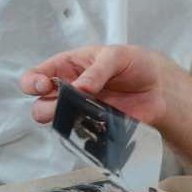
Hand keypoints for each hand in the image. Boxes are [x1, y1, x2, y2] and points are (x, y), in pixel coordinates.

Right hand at [20, 44, 167, 125]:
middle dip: (47, 107)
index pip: (35, 76)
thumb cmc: (135, 63)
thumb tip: (80, 87)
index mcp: (68, 67)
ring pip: (56, 122)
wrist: (159, 87)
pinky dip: (85, 131)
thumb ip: (98, 70)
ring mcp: (79, 111)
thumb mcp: (117, 56)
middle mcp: (68, 90)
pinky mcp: (93, 127)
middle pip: (39, 105)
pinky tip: (98, 123)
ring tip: (85, 111)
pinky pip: (80, 135)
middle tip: (67, 102)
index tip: (45, 85)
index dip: (32, 83)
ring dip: (65, 120)